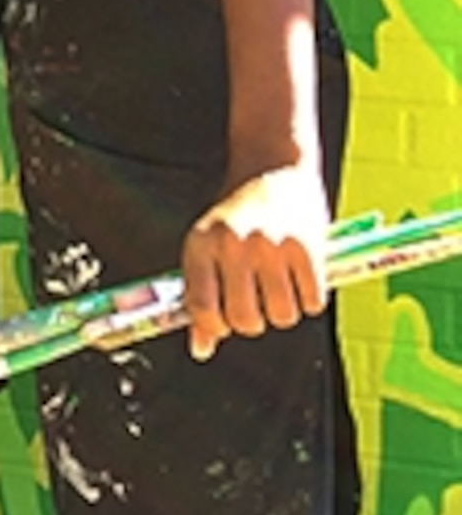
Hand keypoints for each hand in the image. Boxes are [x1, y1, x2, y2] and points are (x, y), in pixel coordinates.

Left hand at [180, 163, 329, 360]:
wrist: (273, 164)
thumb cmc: (237, 215)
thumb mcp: (208, 246)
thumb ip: (201, 295)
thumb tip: (200, 351)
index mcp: (201, 245)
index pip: (202, 309)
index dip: (215, 326)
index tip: (225, 319)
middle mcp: (234, 246)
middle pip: (245, 321)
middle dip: (253, 321)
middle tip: (257, 300)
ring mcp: (271, 246)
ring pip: (282, 317)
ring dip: (284, 311)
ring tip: (280, 285)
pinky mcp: (308, 247)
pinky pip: (313, 302)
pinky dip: (310, 299)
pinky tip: (302, 277)